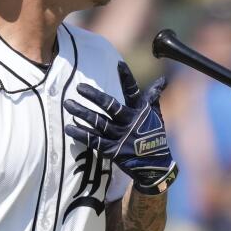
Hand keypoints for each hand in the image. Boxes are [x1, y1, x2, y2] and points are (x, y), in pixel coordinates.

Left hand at [63, 62, 177, 194]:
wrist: (156, 165)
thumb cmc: (155, 137)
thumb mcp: (156, 115)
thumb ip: (153, 97)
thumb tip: (163, 80)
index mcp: (140, 111)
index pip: (133, 91)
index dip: (127, 78)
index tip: (119, 64)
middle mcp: (129, 122)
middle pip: (109, 106)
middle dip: (94, 96)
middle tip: (79, 87)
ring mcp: (120, 136)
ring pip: (98, 122)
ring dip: (82, 113)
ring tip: (68, 104)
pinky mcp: (113, 150)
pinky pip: (94, 140)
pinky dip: (81, 134)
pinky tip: (70, 127)